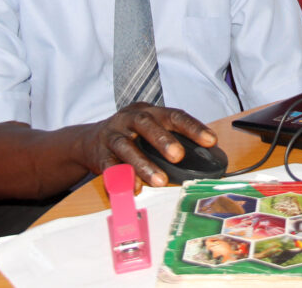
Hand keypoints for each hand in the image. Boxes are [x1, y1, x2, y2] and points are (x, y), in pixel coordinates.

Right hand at [82, 103, 215, 186]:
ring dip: (143, 164)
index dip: (193, 128)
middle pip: (145, 124)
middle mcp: (129, 119)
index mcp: (149, 112)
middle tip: (178, 156)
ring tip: (160, 181)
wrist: (89, 141)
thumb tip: (205, 157)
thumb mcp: (151, 129)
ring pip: (126, 147)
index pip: (173, 116)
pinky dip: (122, 179)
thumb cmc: (132, 135)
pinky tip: (134, 189)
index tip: (211, 141)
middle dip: (162, 140)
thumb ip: (172, 138)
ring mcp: (112, 136)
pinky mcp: (100, 155)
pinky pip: (109, 167)